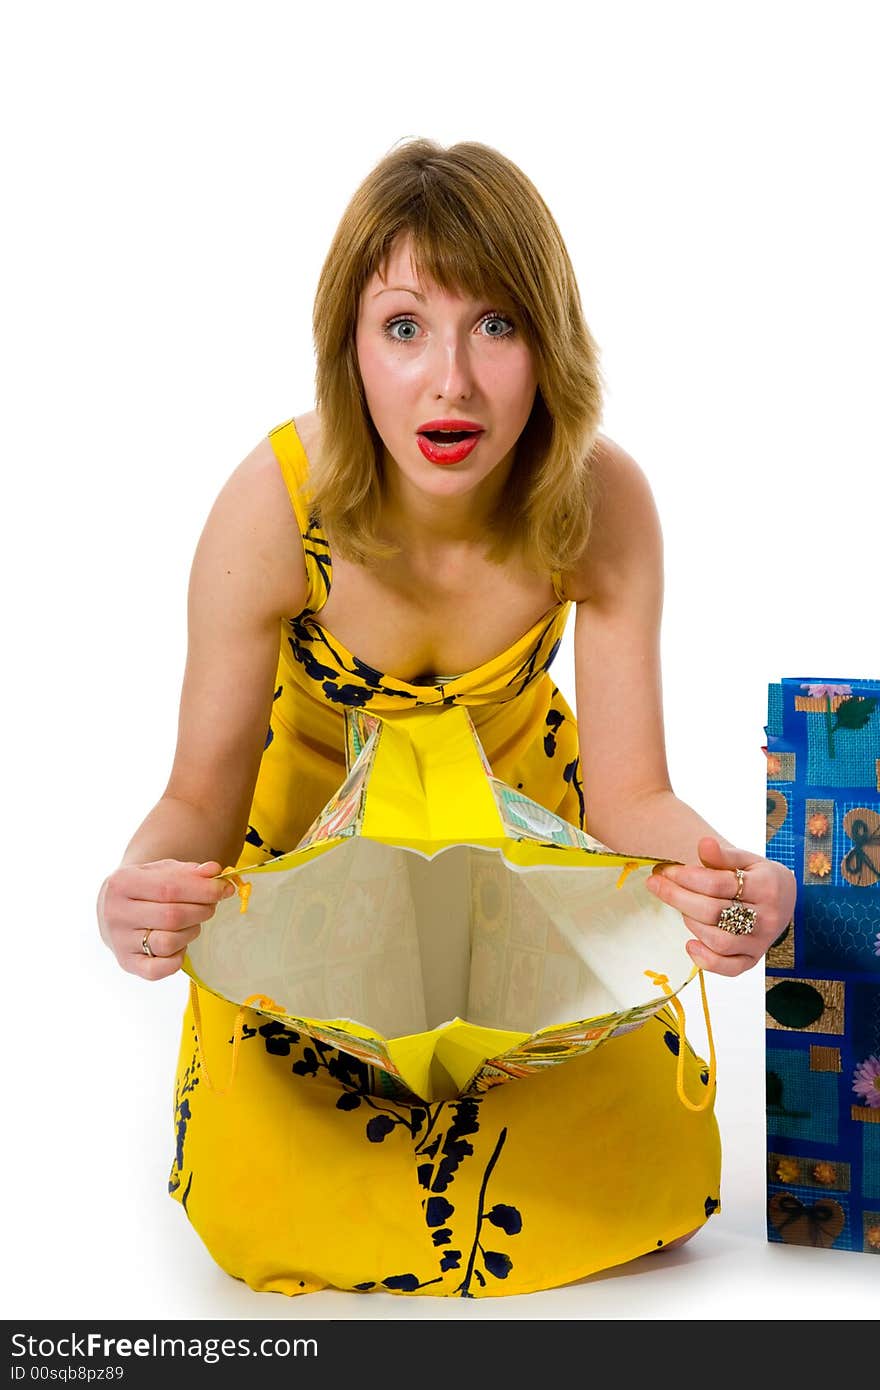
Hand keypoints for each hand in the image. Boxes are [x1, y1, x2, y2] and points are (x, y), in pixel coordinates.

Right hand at [96, 859, 236, 980]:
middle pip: (172, 916)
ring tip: (192, 922)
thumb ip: (190, 871)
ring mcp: (119, 941)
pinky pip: (160, 968)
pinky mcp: (126, 963)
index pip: (171, 888)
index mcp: (122, 883)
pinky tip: (179, 944)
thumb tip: (214, 871)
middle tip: (211, 905)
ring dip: (191, 932)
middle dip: (202, 910)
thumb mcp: (164, 871)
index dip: (204, 890)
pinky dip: (177, 958)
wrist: (113, 907)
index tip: (226, 889)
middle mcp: (116, 913)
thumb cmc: (146, 887)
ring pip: (168, 942)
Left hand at [645, 836, 796, 976]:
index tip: (665, 871)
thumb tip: (703, 843)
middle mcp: (766, 917)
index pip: (718, 884)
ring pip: (719, 941)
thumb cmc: (758, 876)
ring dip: (691, 924)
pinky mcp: (753, 959)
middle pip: (713, 912)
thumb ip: (723, 855)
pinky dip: (706, 960)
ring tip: (681, 909)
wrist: (787, 899)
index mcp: (766, 886)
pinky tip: (690, 944)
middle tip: (655, 885)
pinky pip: (729, 968)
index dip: (687, 876)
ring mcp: (761, 942)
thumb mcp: (746, 859)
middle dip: (677, 897)